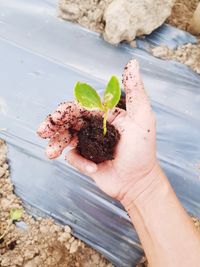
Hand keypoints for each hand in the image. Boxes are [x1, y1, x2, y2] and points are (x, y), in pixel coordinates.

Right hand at [37, 59, 156, 200]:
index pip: (80, 106)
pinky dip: (79, 163)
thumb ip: (135, 91)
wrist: (138, 182)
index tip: (55, 117)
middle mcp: (94, 125)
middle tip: (42, 131)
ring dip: (56, 143)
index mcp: (104, 113)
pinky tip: (92, 169)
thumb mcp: (142, 118)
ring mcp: (88, 142)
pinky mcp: (85, 158)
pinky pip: (73, 156)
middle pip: (68, 120)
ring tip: (49, 153)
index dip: (65, 110)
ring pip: (65, 137)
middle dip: (53, 125)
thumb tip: (132, 63)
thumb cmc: (142, 150)